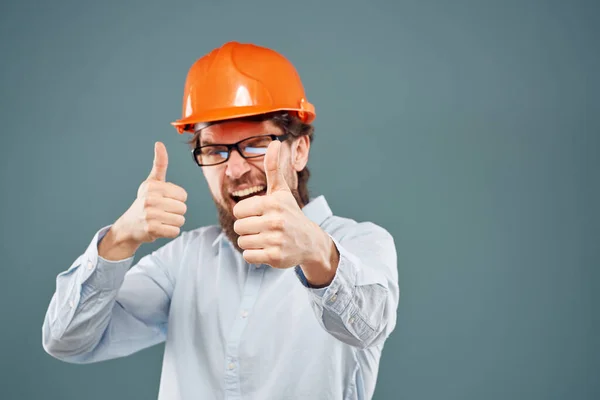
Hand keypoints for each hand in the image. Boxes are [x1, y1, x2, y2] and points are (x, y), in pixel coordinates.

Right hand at [100, 142, 187, 259]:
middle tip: (162, 212)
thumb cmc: (146, 201)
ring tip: (161, 220)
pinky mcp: (151, 229)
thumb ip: (159, 164)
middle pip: (183, 208)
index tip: (164, 200)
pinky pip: (175, 231)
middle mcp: (149, 199)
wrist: (129, 225)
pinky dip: (170, 232)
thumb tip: (159, 143)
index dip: (177, 199)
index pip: (183, 195)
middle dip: (176, 212)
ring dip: (173, 222)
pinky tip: (159, 228)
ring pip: (180, 220)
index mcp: (152, 186)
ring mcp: (149, 215)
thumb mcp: (152, 182)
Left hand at [232, 140, 324, 268]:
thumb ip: (273, 168)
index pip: (238, 210)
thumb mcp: (281, 191)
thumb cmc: (290, 214)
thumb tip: (274, 142)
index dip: (246, 214)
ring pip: (242, 242)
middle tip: (263, 228)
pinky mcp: (275, 257)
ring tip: (266, 239)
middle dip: (248, 229)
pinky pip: (249, 256)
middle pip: (238, 227)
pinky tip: (267, 249)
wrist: (309, 242)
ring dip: (251, 243)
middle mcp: (275, 220)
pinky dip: (255, 255)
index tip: (260, 215)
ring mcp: (276, 239)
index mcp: (272, 203)